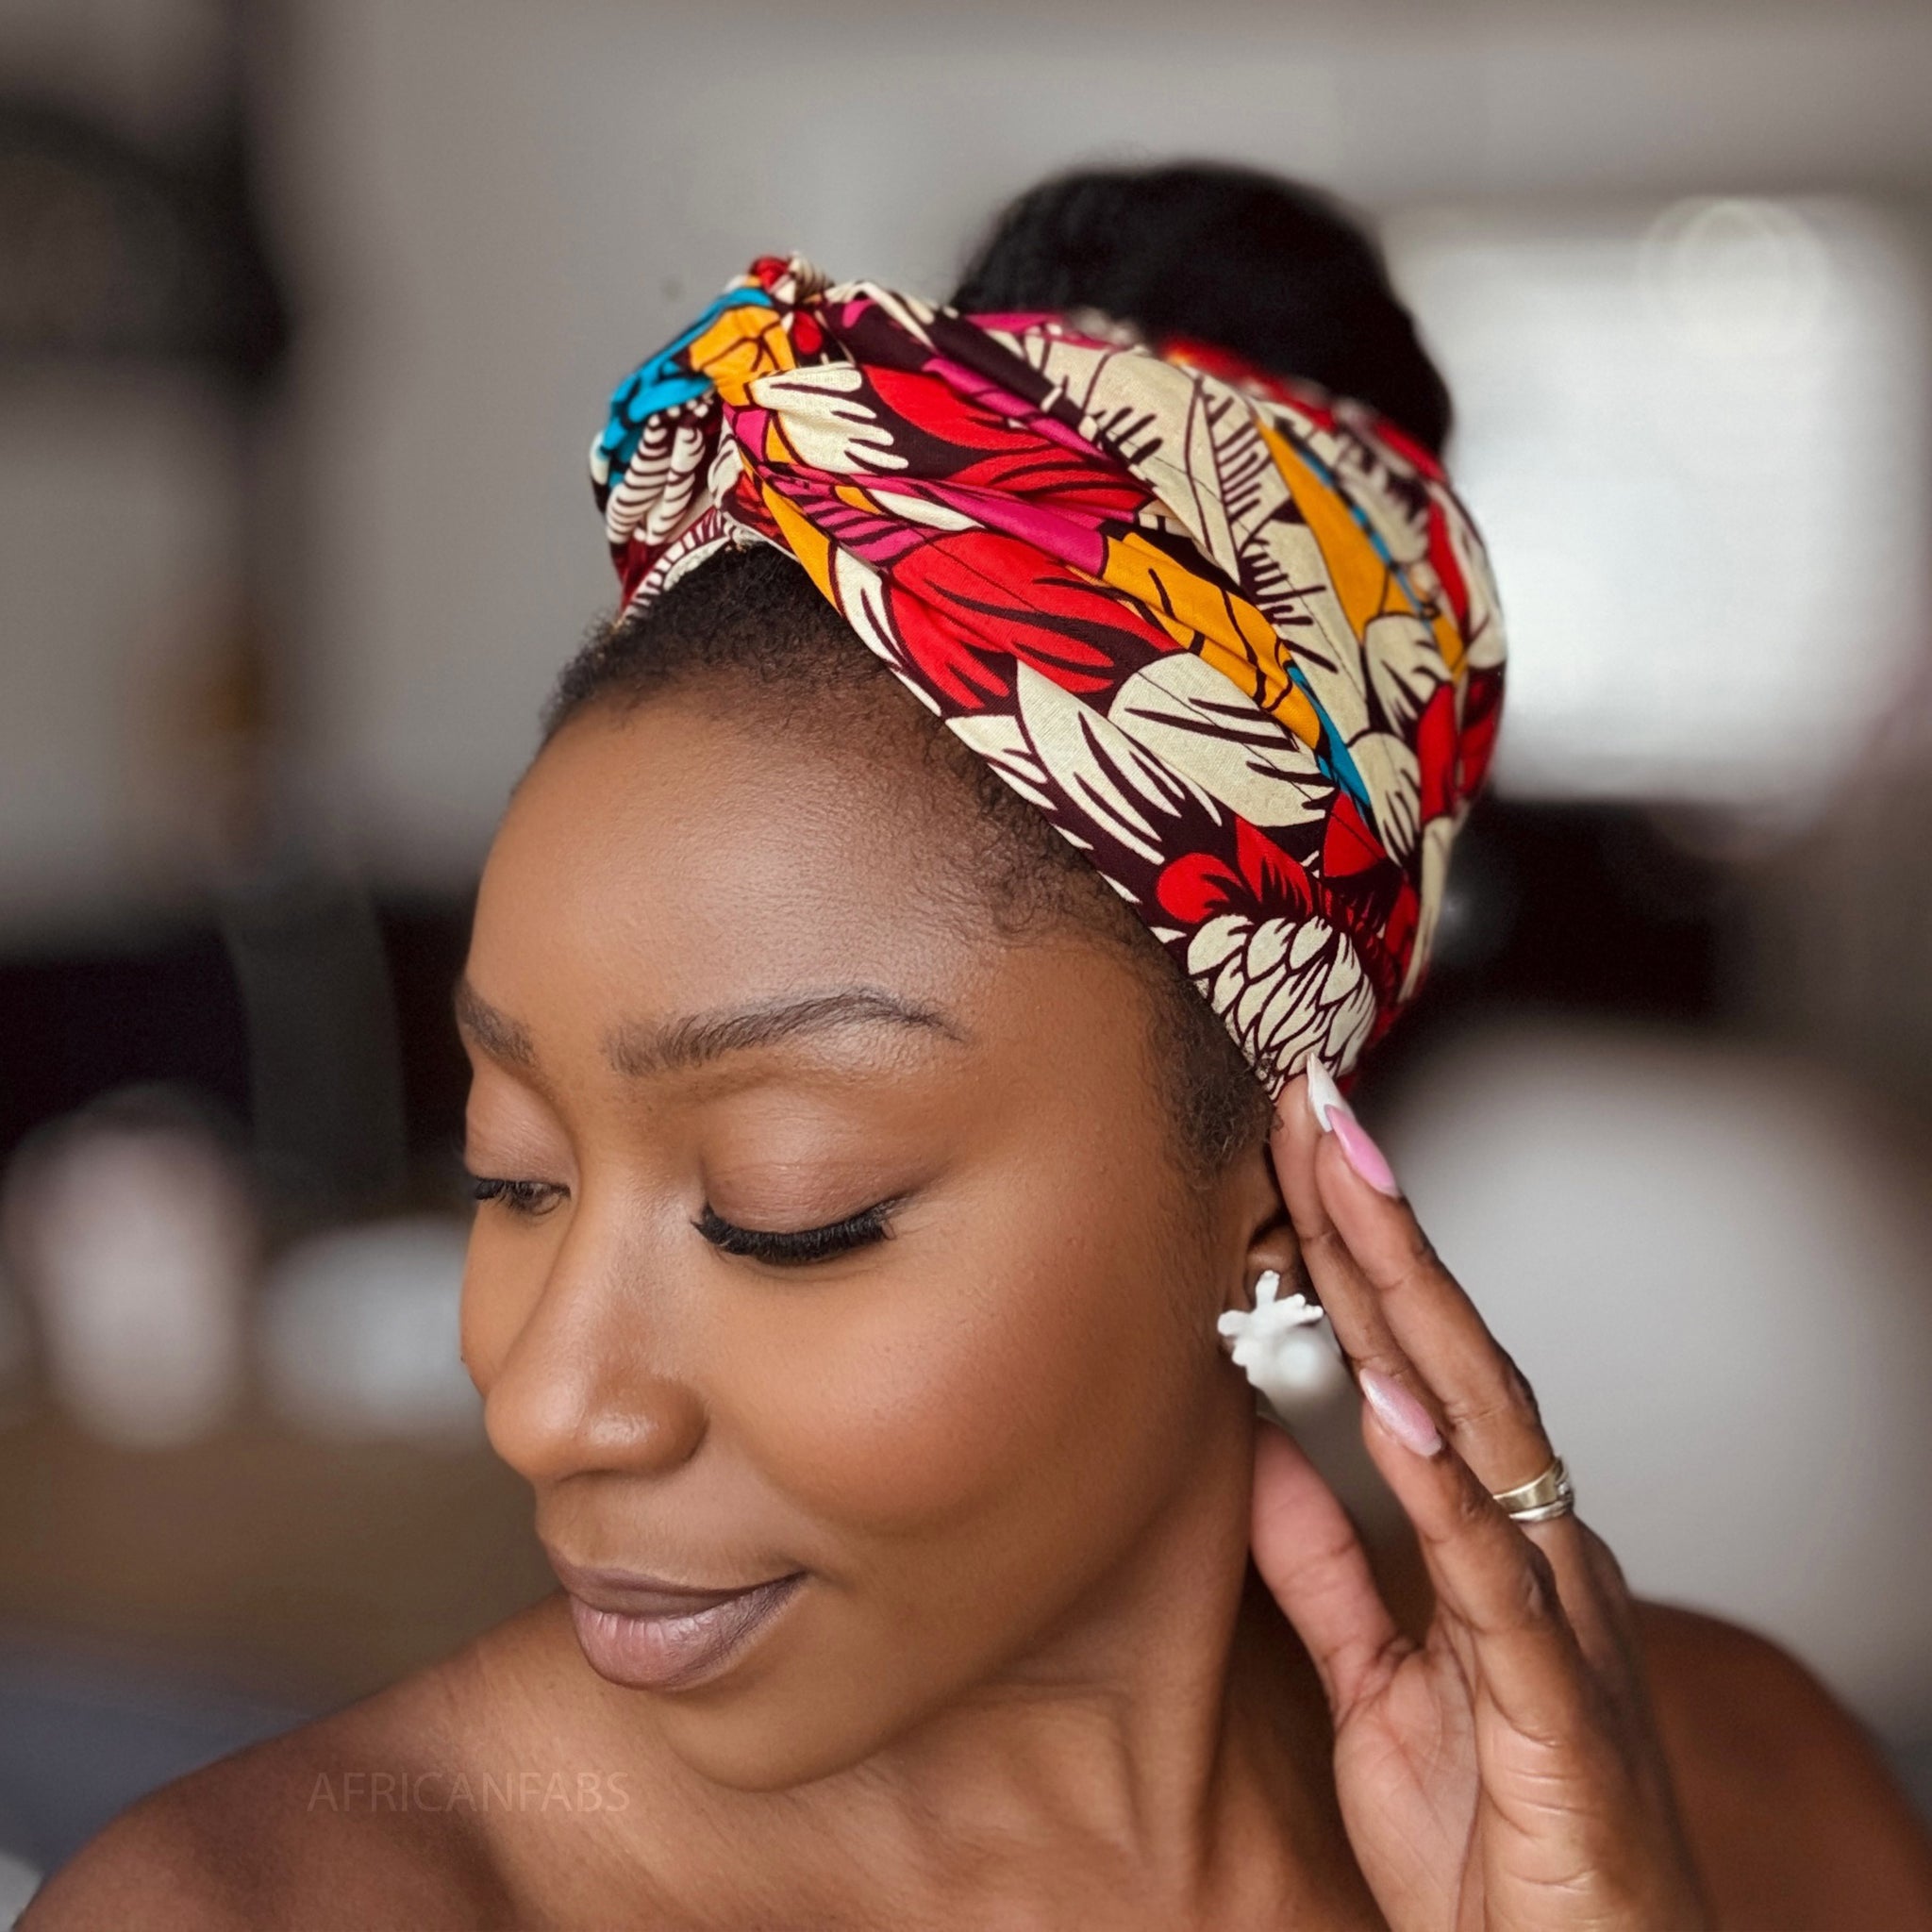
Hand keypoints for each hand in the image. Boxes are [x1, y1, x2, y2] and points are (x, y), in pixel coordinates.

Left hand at [1249, 1074, 1709, 1931]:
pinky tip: (1387, 1393)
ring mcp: (1557, 1618)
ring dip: (1407, 1299)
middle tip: (1313, 1100)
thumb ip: (1331, 1570)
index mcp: (1498, 1538)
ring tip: (1344, 1184)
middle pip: (1448, 1351)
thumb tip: (1264, 1452)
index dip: (1354, 1250)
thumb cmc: (1502, 1845)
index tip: (1293, 1145)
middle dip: (1378, 1220)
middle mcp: (1539, 1549)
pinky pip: (1492, 1577)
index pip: (1417, 1360)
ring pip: (1478, 1424)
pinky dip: (1439, 1479)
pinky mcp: (1557, 1712)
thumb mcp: (1383, 1688)